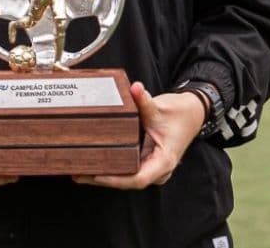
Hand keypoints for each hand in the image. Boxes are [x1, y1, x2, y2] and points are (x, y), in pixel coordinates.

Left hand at [73, 82, 204, 189]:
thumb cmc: (180, 114)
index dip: (116, 179)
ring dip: (103, 174)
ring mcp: (151, 166)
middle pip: (127, 180)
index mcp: (163, 161)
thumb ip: (145, 101)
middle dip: (102, 178)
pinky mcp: (145, 160)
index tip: (97, 175)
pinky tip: (92, 161)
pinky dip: (110, 165)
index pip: (137, 178)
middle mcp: (157, 169)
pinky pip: (126, 168)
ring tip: (78, 170)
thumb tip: (135, 88)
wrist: (192, 113)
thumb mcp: (160, 108)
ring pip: (125, 177)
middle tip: (77, 173)